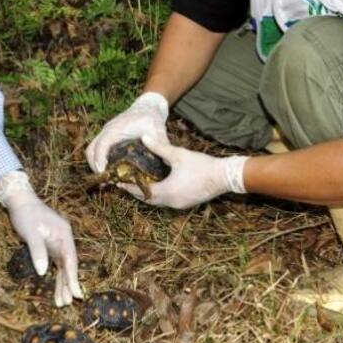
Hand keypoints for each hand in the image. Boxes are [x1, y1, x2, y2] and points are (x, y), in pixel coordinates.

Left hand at [0, 170, 83, 306]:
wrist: (20, 201)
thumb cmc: (26, 215)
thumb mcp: (30, 232)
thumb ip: (38, 251)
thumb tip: (43, 272)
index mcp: (64, 234)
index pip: (70, 259)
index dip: (73, 278)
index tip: (76, 293)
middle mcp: (64, 240)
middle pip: (68, 265)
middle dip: (68, 284)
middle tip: (67, 302)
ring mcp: (58, 244)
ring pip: (62, 267)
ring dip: (62, 284)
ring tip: (62, 302)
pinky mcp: (50, 246)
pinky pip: (55, 265)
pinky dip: (55, 277)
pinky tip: (57, 290)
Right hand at [85, 92, 169, 171]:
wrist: (148, 106)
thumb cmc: (151, 118)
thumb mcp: (157, 130)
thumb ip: (161, 144)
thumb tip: (167, 160)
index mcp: (116, 128)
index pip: (102, 144)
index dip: (99, 159)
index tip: (103, 173)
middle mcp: (107, 130)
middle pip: (91, 150)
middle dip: (95, 166)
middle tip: (106, 180)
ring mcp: (105, 133)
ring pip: (91, 151)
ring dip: (95, 164)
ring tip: (107, 179)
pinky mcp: (108, 137)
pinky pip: (97, 150)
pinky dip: (99, 160)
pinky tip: (110, 171)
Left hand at [121, 135, 248, 209]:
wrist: (224, 177)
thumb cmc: (202, 165)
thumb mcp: (178, 155)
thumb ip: (159, 147)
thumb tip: (144, 137)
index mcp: (167, 191)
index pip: (142, 192)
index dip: (130, 186)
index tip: (118, 181)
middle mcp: (171, 202)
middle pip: (147, 199)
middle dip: (136, 191)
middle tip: (125, 182)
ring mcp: (179, 205)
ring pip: (157, 202)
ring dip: (147, 194)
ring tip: (138, 183)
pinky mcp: (185, 204)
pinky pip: (166, 201)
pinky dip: (158, 195)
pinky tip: (156, 186)